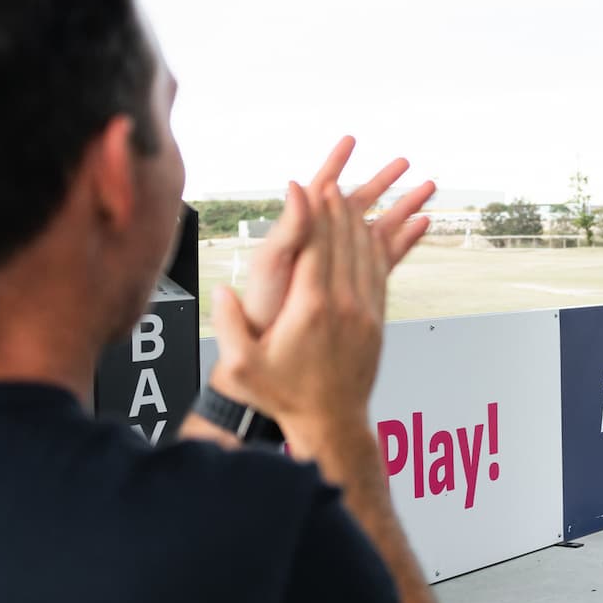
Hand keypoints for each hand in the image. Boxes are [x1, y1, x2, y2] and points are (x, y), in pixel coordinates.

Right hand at [211, 183, 388, 473]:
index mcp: (311, 308)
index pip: (314, 246)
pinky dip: (378, 245)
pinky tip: (372, 230)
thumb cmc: (284, 396)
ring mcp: (365, 311)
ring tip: (349, 197)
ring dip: (358, 222)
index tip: (302, 185)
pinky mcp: (377, 319)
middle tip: (327, 181)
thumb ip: (228, 327)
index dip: (309, 212)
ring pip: (367, 253)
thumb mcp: (242, 368)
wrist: (331, 422)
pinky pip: (381, 271)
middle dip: (335, 208)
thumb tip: (221, 289)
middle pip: (343, 242)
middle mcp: (344, 305)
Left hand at [240, 137, 434, 331]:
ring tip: (426, 188)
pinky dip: (405, 239)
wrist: (273, 350)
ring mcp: (342, 263)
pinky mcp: (355, 284)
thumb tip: (298, 184)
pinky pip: (386, 255)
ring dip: (402, 206)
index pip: (323, 188)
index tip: (351, 141)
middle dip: (382, 181)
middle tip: (404, 162)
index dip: (337, 162)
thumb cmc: (265, 310)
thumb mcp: (273, 262)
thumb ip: (291, 225)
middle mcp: (324, 243)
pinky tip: (421, 225)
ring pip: (379, 226)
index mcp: (302, 231)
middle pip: (358, 202)